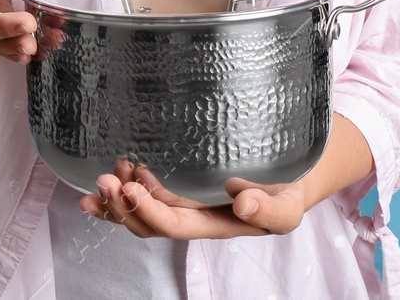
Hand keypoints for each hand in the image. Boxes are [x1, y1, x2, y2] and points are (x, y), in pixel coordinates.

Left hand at [78, 158, 309, 239]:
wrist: (292, 176)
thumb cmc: (289, 192)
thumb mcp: (289, 207)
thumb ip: (270, 211)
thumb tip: (242, 205)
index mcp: (214, 225)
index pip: (174, 225)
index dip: (150, 210)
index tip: (132, 188)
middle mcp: (193, 216)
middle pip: (148, 222)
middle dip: (123, 205)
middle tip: (107, 180)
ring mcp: (184, 200)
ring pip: (142, 209)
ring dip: (119, 196)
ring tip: (108, 173)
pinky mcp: (181, 182)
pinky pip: (146, 191)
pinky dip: (124, 187)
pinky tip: (110, 175)